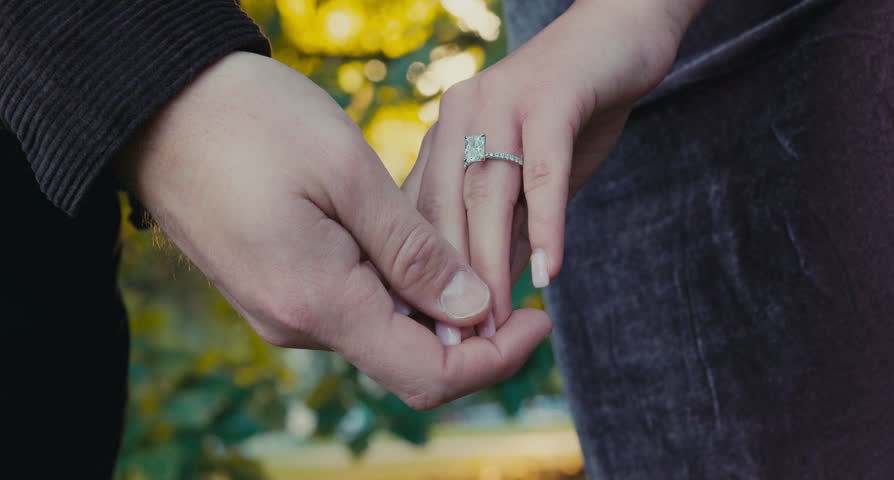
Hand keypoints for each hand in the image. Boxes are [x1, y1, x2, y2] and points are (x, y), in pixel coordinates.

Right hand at [116, 52, 551, 409]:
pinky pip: (350, 305)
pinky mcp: (276, 287)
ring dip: (432, 304)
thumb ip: (414, 251)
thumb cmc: (251, 122)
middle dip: (473, 332)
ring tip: (464, 245)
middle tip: (515, 274)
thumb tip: (474, 310)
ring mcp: (282, 309)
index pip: (429, 375)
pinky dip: (394, 287)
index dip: (497, 360)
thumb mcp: (347, 173)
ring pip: (381, 330)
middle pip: (408, 360)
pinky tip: (409, 241)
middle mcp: (297, 323)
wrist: (158, 107)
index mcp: (319, 301)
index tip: (543, 319)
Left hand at [404, 0, 705, 330]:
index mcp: (445, 137)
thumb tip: (491, 290)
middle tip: (458, 345)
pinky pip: (543, 169)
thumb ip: (507, 224)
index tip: (430, 333)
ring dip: (490, 265)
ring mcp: (501, 102)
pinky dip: (545, 223)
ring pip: (486, 194)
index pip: (421, 216)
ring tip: (495, 322)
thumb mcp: (529, 177)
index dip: (421, 278)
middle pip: (444, 210)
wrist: (618, 35)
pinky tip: (548, 272)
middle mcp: (460, 117)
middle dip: (449, 284)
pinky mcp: (550, 95)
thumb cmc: (570, 112)